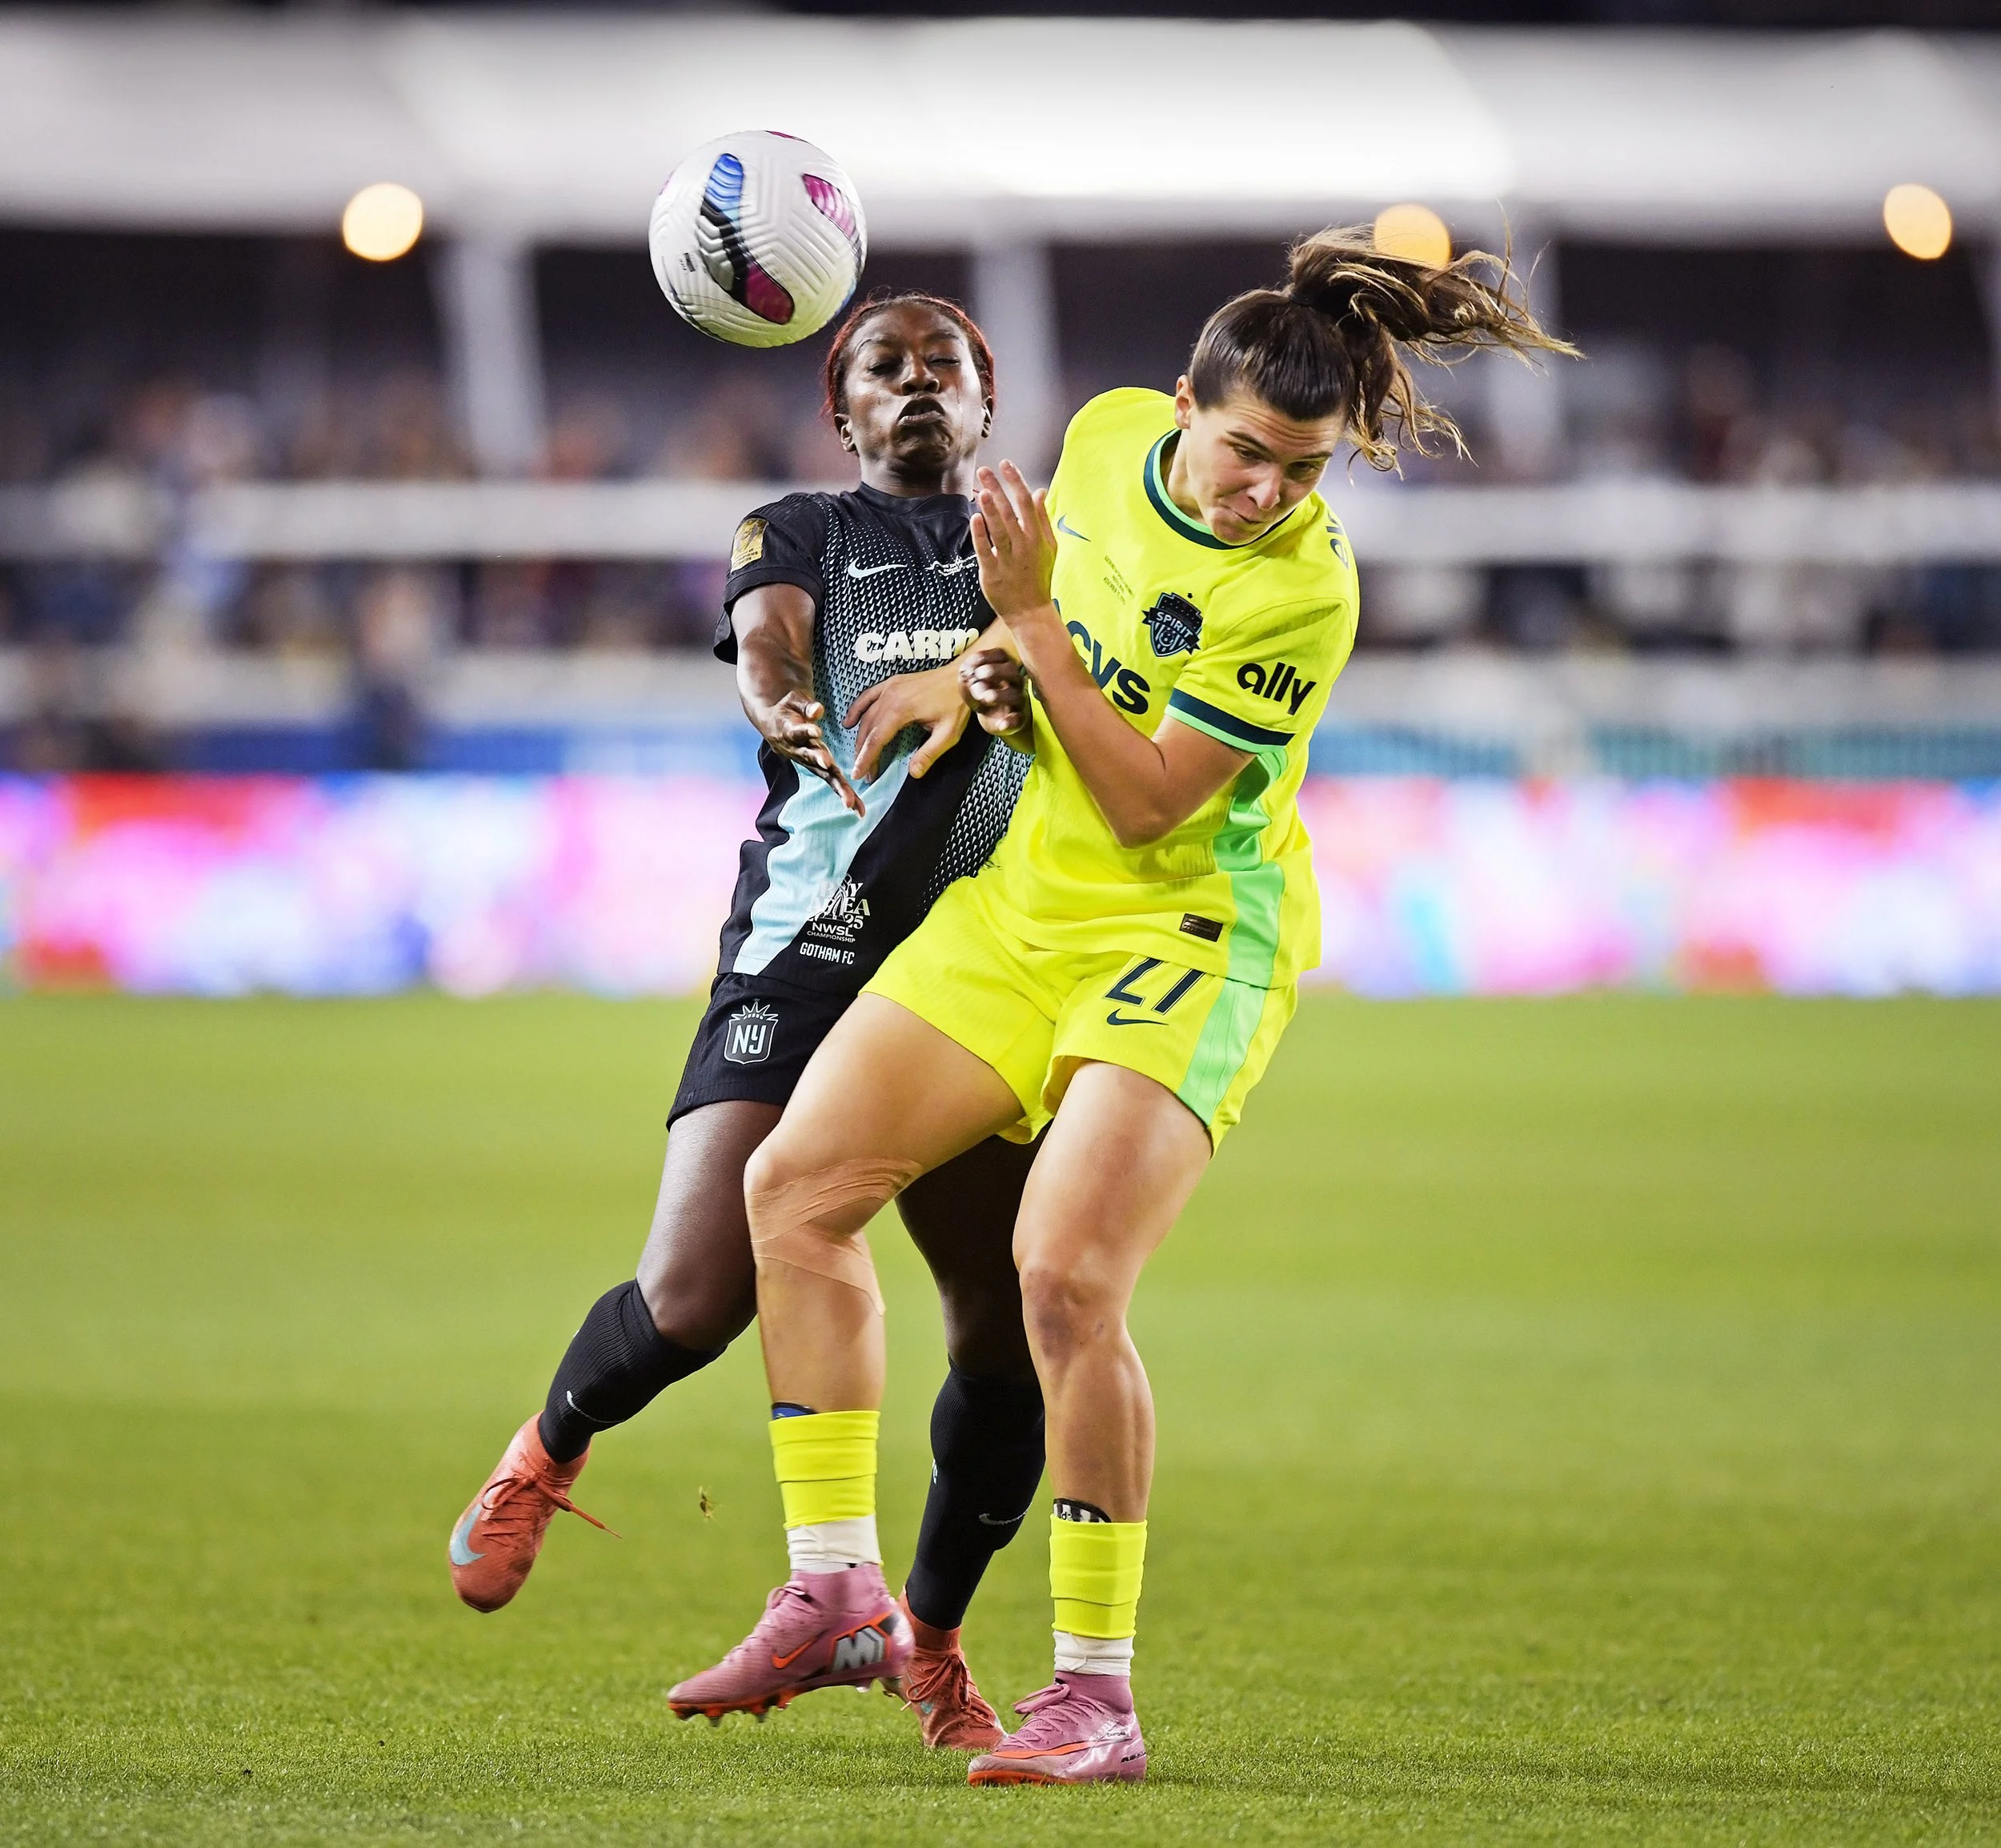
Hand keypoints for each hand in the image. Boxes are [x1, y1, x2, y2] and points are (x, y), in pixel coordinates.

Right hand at [760, 689, 862, 815]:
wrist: (774, 722)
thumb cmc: (787, 709)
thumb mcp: (793, 701)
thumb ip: (806, 707)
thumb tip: (818, 710)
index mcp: (789, 731)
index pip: (798, 732)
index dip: (806, 732)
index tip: (817, 732)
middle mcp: (799, 750)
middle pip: (811, 758)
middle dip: (822, 764)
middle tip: (830, 766)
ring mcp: (809, 760)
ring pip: (824, 775)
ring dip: (838, 787)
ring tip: (850, 802)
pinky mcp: (817, 767)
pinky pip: (831, 780)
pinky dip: (843, 792)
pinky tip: (858, 807)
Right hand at [845, 661, 970, 783]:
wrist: (961, 677)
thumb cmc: (956, 705)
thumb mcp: (948, 734)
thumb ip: (929, 753)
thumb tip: (913, 773)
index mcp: (901, 710)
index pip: (876, 739)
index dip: (866, 758)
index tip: (860, 774)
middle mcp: (889, 696)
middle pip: (868, 729)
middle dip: (863, 752)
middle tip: (863, 771)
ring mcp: (889, 687)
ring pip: (866, 715)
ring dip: (860, 736)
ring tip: (858, 755)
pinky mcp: (891, 683)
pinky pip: (867, 696)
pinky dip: (856, 709)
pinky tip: (849, 722)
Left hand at [958, 647, 1030, 740]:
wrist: (993, 718)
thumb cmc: (983, 695)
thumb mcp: (970, 684)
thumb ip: (966, 676)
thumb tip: (965, 671)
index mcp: (1004, 667)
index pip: (1001, 655)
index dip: (986, 656)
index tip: (970, 663)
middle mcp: (1014, 681)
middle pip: (1012, 670)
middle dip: (994, 671)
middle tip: (978, 675)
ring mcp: (1017, 699)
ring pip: (1015, 695)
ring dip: (999, 695)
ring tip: (984, 697)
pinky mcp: (1018, 718)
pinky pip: (1018, 719)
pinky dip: (1011, 721)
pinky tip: (1001, 724)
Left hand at [970, 462, 1057, 624]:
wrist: (1031, 611)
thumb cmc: (1039, 576)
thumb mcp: (1049, 546)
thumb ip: (1043, 518)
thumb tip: (1040, 491)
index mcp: (1037, 537)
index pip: (1027, 503)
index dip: (1016, 482)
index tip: (1006, 465)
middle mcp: (1024, 546)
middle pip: (1010, 513)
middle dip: (998, 490)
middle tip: (984, 471)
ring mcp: (1008, 560)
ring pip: (999, 531)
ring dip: (991, 509)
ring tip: (982, 490)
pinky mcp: (993, 574)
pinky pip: (985, 551)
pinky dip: (980, 535)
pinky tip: (975, 518)